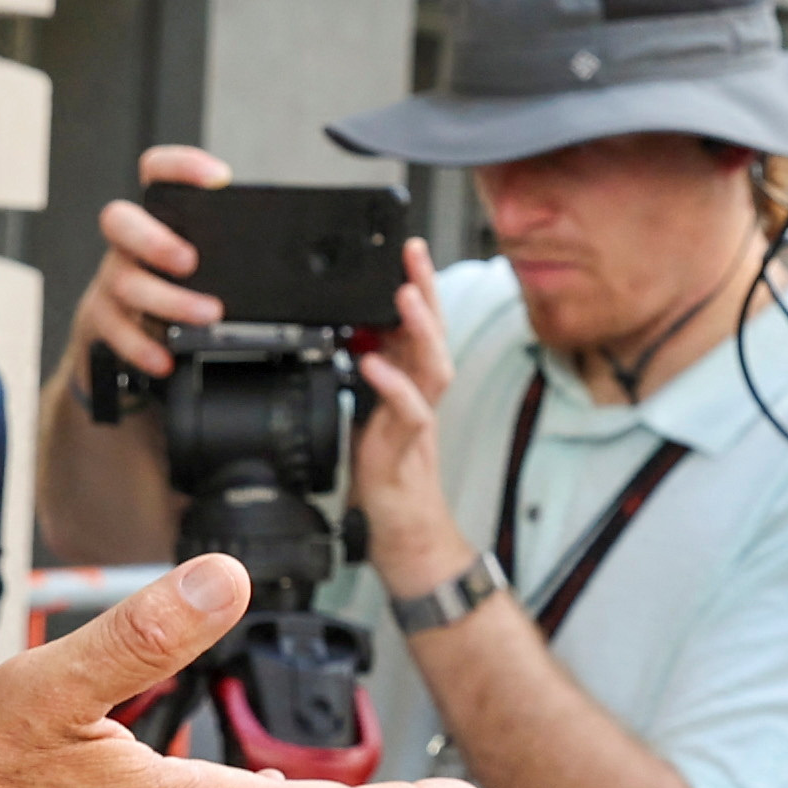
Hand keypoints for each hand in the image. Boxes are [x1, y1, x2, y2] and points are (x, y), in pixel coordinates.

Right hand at [63, 144, 234, 394]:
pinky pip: (115, 329)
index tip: (218, 178)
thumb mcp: (192, 258)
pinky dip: (142, 345)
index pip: (155, 171)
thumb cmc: (166, 285)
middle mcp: (126, 244)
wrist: (110, 332)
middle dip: (155, 239)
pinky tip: (165, 356)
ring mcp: (111, 280)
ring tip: (206, 314)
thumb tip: (284, 249)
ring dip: (169, 300)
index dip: (180, 166)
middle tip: (191, 261)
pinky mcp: (102, 318)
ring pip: (126, 282)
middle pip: (120, 222)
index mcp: (153, 217)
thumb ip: (221, 246)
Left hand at [349, 244, 466, 600]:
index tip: (406, 250)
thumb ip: (368, 379)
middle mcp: (420, 398)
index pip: (418, 326)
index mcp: (409, 385)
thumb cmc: (386, 479)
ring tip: (402, 296)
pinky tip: (374, 367)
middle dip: (425, 289)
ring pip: (433, 365)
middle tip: (412, 253)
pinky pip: (411, 413)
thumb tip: (353, 341)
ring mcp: (418, 422)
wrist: (402, 537)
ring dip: (419, 328)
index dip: (417, 285)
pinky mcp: (408, 450)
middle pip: (433, 334)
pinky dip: (393, 387)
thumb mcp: (368, 415)